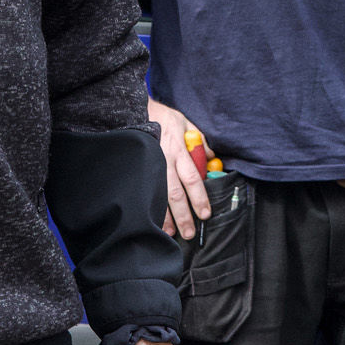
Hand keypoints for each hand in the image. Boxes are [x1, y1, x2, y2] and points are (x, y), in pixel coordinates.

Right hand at [148, 97, 208, 240]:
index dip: (199, 198)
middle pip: (175, 194)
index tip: (205, 214)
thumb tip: (211, 157)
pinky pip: (145, 191)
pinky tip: (151, 221)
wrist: (133, 110)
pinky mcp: (138, 168)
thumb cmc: (161, 117)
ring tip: (171, 234)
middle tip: (189, 233)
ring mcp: (149, 166)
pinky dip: (149, 207)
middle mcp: (164, 161)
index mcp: (178, 151)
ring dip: (165, 218)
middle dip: (183, 215)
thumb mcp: (184, 123)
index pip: (192, 179)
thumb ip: (199, 140)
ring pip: (158, 197)